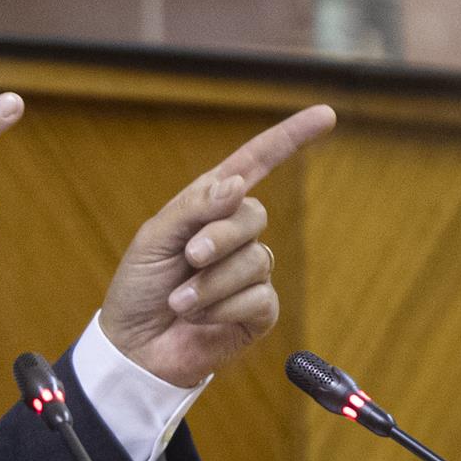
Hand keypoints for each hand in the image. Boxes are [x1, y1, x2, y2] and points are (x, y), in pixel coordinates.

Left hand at [99, 105, 336, 387]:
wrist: (135, 346)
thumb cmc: (139, 287)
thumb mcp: (154, 238)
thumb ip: (194, 207)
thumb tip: (239, 183)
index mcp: (210, 205)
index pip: (256, 163)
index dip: (290, 138)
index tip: (326, 114)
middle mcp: (236, 234)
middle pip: (254, 215)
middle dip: (218, 237)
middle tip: (188, 258)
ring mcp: (251, 272)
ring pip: (255, 261)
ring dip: (210, 284)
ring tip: (180, 301)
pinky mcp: (260, 310)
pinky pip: (257, 298)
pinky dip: (221, 308)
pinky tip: (199, 319)